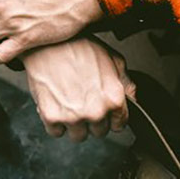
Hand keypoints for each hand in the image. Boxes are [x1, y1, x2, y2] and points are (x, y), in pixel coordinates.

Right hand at [21, 38, 135, 141]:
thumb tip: (133, 98)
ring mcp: (73, 116)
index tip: (104, 111)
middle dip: (93, 120)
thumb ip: (127, 82)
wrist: (46, 42)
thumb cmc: (78, 46)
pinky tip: (56, 105)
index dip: (111, 117)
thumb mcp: (113, 58)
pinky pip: (56, 132)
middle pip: (99, 132)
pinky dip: (55, 122)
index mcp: (113, 99)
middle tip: (83, 101)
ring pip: (78, 136)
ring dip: (74, 124)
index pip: (119, 125)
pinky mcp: (51, 117)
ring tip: (69, 104)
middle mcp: (96, 111)